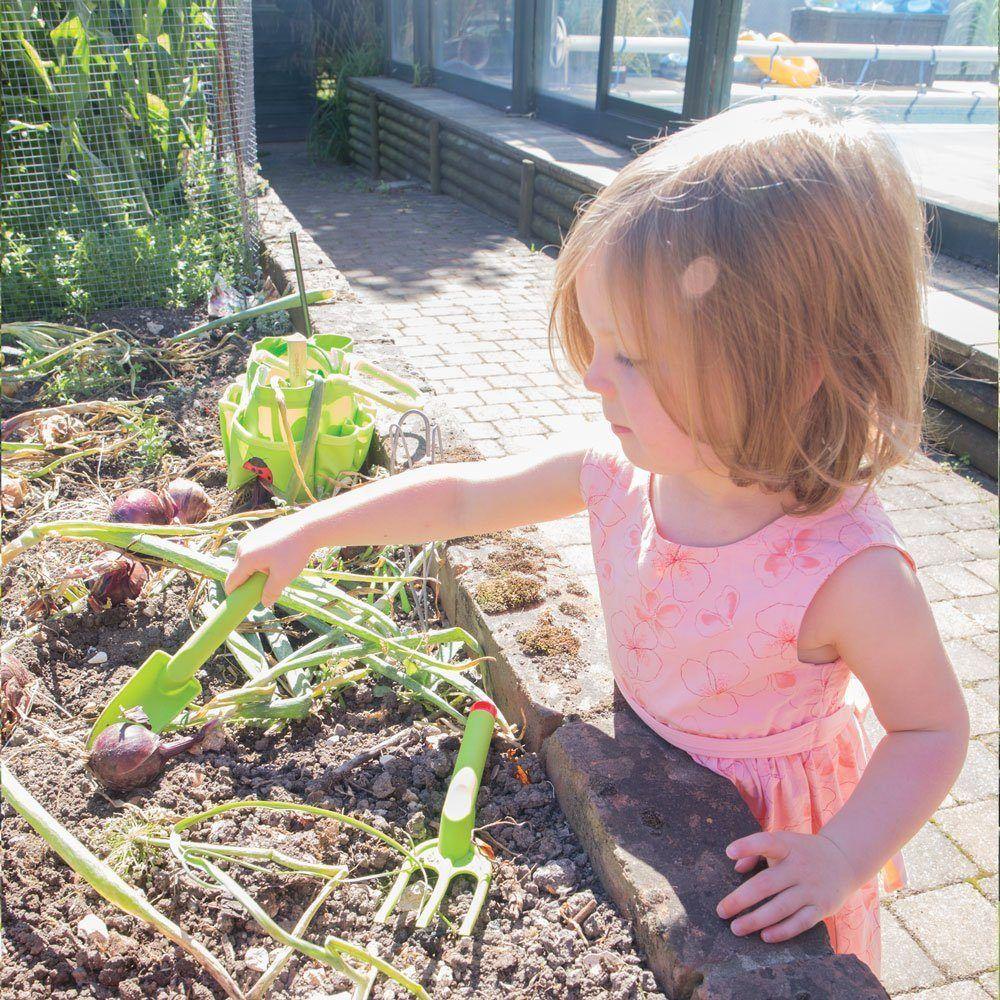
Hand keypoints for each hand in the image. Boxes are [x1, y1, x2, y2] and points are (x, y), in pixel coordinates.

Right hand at [224, 515, 315, 606]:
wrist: (307, 527)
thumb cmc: (294, 552)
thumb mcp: (283, 577)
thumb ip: (271, 592)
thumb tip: (264, 604)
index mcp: (246, 558)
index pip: (231, 581)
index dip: (234, 594)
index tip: (242, 602)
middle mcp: (243, 547)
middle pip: (237, 571)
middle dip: (248, 581)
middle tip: (265, 585)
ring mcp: (249, 538)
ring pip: (245, 560)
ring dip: (255, 569)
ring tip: (275, 569)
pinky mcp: (257, 533)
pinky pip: (252, 551)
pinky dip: (259, 559)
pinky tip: (277, 558)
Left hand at [716, 830, 859, 943]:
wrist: (844, 860)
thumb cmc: (802, 851)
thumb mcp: (783, 842)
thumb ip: (757, 850)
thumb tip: (736, 867)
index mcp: (787, 846)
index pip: (767, 842)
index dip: (748, 846)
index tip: (728, 852)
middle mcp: (800, 867)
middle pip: (767, 884)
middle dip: (741, 899)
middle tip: (721, 911)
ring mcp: (812, 888)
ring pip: (781, 908)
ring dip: (756, 920)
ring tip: (736, 928)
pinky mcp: (822, 907)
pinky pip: (800, 923)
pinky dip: (782, 931)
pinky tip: (764, 936)